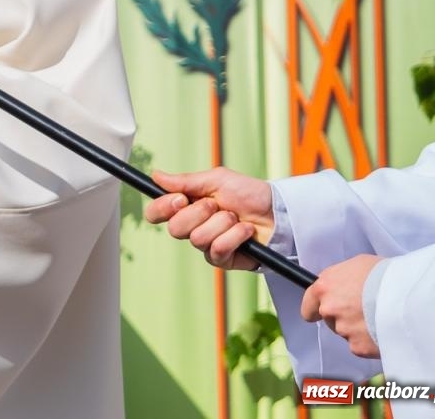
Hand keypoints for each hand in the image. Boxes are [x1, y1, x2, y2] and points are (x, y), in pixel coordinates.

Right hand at [145, 167, 274, 270]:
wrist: (278, 213)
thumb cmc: (250, 194)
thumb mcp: (217, 180)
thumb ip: (185, 181)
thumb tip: (156, 176)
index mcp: (187, 206)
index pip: (156, 213)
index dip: (162, 207)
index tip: (180, 199)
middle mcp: (193, 226)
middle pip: (175, 229)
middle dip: (199, 213)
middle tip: (216, 205)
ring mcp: (207, 244)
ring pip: (198, 239)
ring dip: (222, 224)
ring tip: (236, 217)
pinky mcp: (223, 259)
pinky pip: (217, 250)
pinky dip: (234, 237)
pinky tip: (245, 231)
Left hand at [301, 254, 381, 358]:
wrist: (407, 294)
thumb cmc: (384, 274)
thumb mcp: (356, 265)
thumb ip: (340, 279)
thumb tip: (338, 287)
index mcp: (324, 288)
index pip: (308, 307)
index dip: (315, 310)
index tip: (319, 313)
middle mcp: (329, 310)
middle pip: (330, 320)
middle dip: (344, 318)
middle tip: (364, 310)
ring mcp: (343, 330)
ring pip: (347, 333)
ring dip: (358, 329)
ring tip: (379, 318)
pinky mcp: (359, 346)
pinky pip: (362, 346)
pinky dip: (371, 341)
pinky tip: (384, 330)